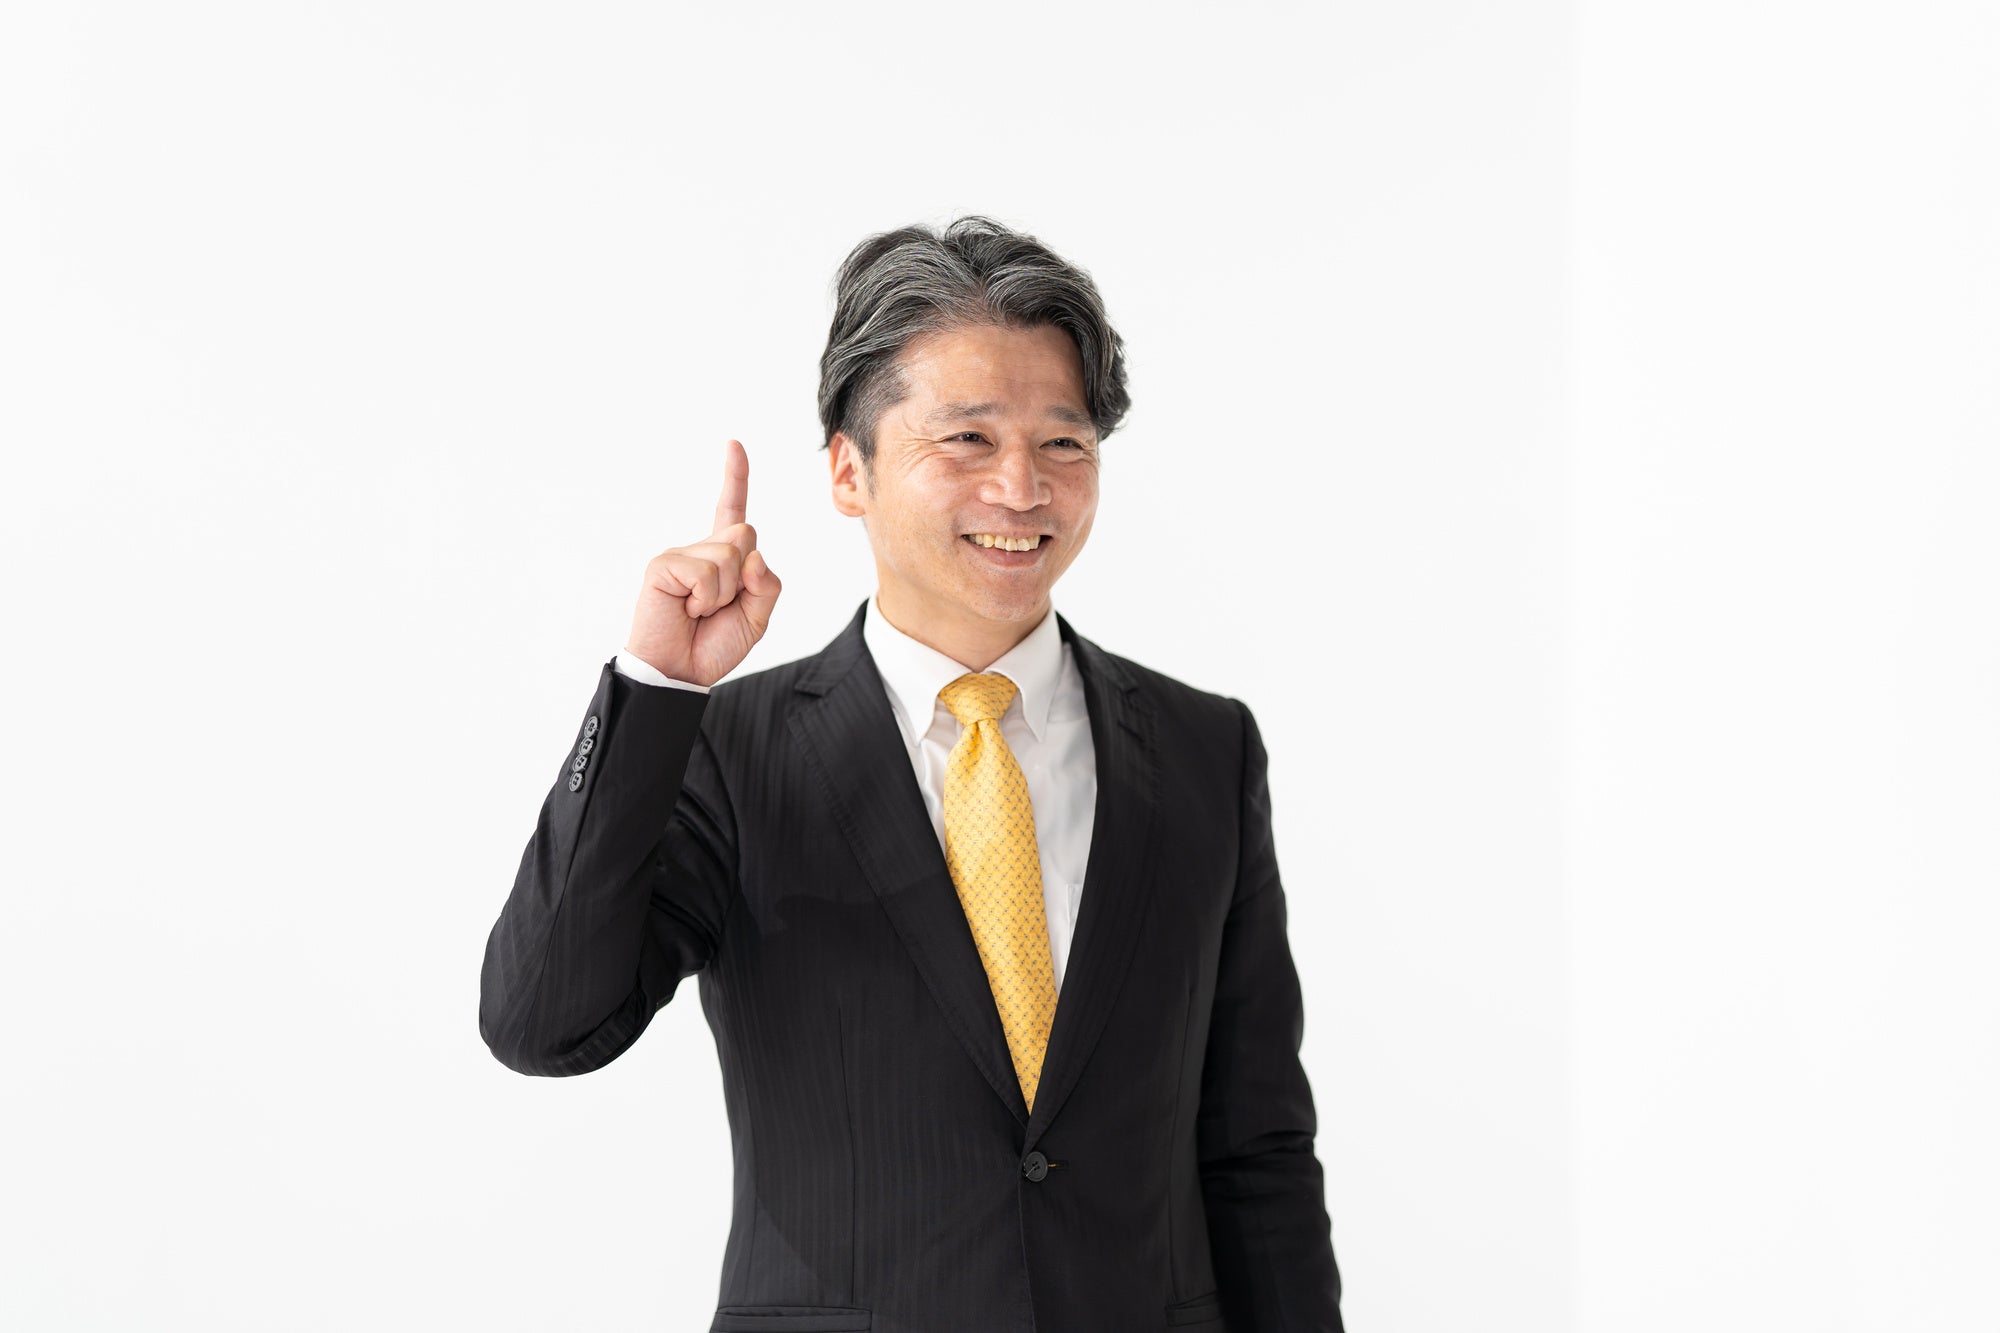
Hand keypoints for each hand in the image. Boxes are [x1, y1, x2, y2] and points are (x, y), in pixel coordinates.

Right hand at [623, 439, 781, 686]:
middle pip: (746, 535)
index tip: (733, 444)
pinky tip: (687, 609)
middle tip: (721, 606)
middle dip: (746, 577)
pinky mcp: (663, 565)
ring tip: (700, 611)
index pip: (732, 509)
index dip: (735, 477)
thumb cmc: (714, 644)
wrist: (680, 672)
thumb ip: (767, 586)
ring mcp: (680, 554)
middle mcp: (702, 549)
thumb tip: (754, 556)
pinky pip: (705, 573)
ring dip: (725, 594)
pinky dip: (705, 599)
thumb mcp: (757, 618)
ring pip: (730, 556)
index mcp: (724, 558)